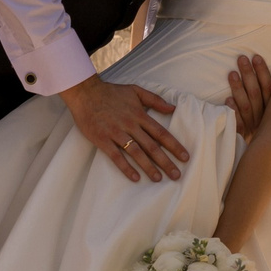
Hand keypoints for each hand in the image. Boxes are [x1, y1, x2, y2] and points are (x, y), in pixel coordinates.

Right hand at [62, 75, 188, 181]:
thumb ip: (155, 99)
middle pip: (152, 146)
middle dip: (166, 162)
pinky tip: (135, 178)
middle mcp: (130, 125)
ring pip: (136, 153)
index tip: (185, 157)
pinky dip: (126, 167)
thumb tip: (173, 108)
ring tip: (159, 179)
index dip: (174, 146)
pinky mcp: (102, 139)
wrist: (85, 93)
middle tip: (177, 175)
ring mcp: (116, 133)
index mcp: (139, 115)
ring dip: (148, 167)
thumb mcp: (135, 90)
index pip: (161, 133)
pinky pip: (116, 156)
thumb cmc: (111, 92)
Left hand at [225, 53, 270, 139]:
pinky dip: (233, 111)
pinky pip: (237, 123)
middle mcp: (263, 118)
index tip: (256, 57)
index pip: (269, 89)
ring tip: (232, 73)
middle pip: (256, 94)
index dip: (263, 73)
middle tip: (241, 59)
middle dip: (249, 75)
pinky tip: (228, 100)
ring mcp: (252, 127)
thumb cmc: (261, 128)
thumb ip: (264, 95)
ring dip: (239, 89)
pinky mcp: (241, 135)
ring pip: (246, 106)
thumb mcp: (267, 113)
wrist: (259, 155)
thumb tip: (259, 66)